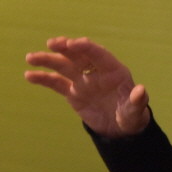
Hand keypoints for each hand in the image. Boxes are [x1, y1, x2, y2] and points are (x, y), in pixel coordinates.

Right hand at [25, 37, 149, 137]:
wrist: (120, 128)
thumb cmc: (131, 115)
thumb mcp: (135, 111)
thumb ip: (137, 101)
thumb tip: (141, 91)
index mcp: (113, 70)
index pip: (98, 54)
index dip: (86, 47)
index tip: (72, 43)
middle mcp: (95, 71)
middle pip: (78, 55)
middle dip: (66, 48)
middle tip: (53, 43)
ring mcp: (82, 80)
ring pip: (63, 66)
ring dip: (48, 60)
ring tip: (31, 57)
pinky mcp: (72, 92)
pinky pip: (56, 83)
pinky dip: (43, 78)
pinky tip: (29, 75)